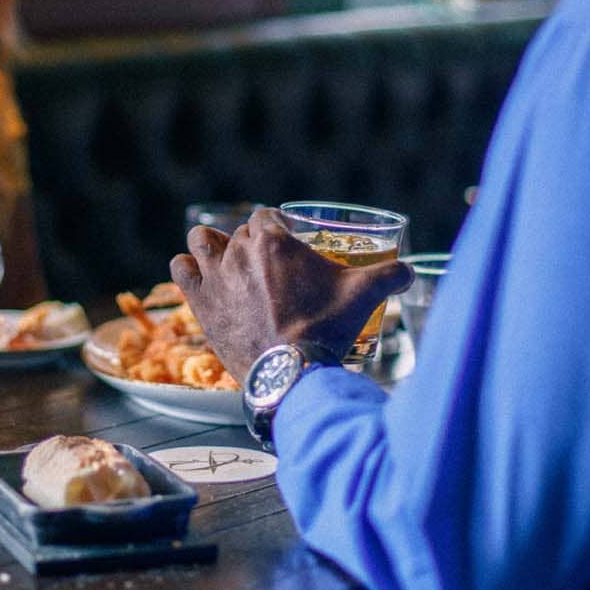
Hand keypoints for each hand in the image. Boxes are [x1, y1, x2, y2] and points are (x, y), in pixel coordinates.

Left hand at [169, 208, 413, 383]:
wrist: (292, 372)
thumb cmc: (326, 328)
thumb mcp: (363, 296)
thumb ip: (389, 276)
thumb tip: (409, 272)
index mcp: (273, 240)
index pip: (266, 217)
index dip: (276, 228)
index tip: (285, 242)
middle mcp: (238, 250)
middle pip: (239, 233)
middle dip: (252, 245)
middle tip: (269, 270)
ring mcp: (215, 276)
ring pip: (201, 240)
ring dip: (212, 246)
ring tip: (226, 263)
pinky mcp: (200, 303)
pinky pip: (180, 269)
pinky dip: (188, 269)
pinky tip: (200, 278)